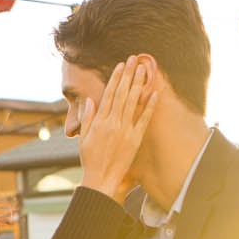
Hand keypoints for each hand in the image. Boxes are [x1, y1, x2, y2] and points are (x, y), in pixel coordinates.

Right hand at [77, 57, 156, 202]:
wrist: (101, 179)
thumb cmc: (90, 160)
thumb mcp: (84, 138)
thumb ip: (88, 118)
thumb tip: (90, 100)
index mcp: (100, 122)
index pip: (109, 94)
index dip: (115, 78)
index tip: (120, 66)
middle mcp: (113, 123)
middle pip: (122, 94)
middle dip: (128, 75)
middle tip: (134, 59)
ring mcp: (125, 130)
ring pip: (132, 102)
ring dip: (138, 84)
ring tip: (143, 69)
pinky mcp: (135, 139)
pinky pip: (143, 120)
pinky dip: (149, 106)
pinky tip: (154, 93)